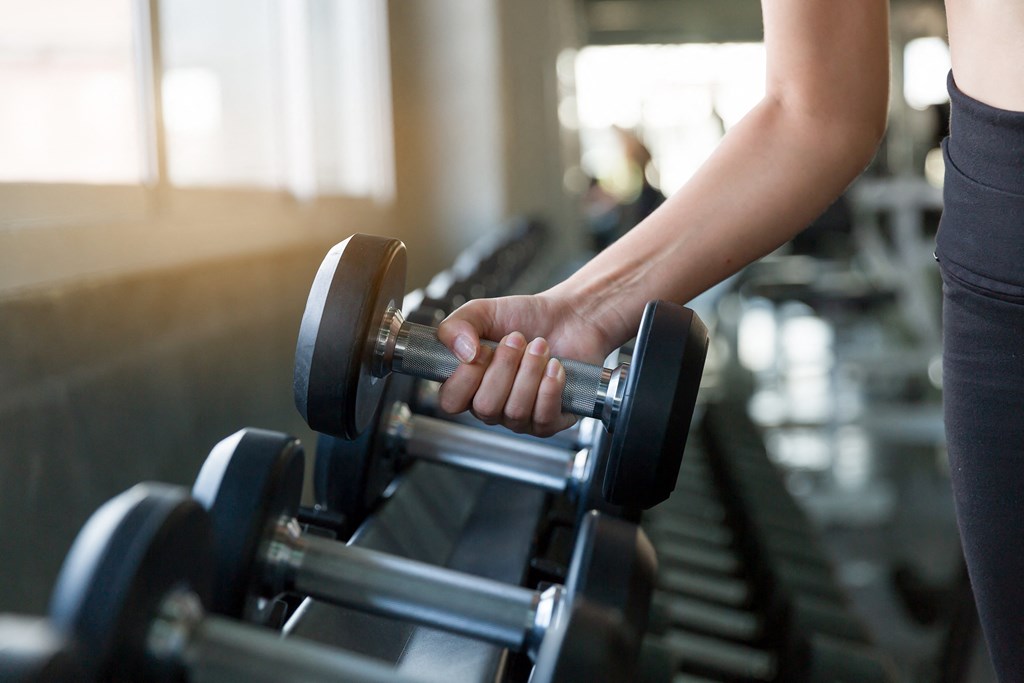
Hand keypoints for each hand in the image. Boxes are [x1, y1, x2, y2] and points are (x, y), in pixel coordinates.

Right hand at [435, 292, 614, 436]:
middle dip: (505, 366)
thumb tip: (464, 354)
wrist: (567, 317)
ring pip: (516, 412)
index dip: (467, 376)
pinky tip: (555, 366)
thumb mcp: (481, 312)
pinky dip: (550, 387)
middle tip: (518, 339)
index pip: (451, 402)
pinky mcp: (550, 421)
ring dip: (530, 371)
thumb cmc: (523, 318)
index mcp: (469, 386)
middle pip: (485, 407)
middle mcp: (492, 407)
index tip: (484, 348)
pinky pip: (544, 419)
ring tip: (540, 346)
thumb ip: (456, 327)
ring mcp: (520, 418)